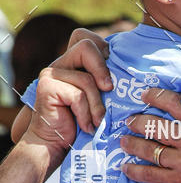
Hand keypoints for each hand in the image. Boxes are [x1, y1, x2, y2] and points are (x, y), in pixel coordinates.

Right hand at [22, 38, 112, 159]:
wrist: (55, 145)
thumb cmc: (82, 123)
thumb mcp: (99, 99)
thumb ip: (106, 82)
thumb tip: (132, 71)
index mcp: (73, 62)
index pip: (86, 37)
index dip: (102, 50)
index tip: (110, 76)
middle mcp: (60, 63)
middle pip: (86, 46)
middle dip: (103, 69)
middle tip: (109, 90)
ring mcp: (51, 73)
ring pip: (87, 79)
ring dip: (97, 104)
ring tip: (97, 120)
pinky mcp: (46, 87)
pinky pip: (78, 96)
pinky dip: (86, 114)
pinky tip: (86, 126)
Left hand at [120, 88, 180, 182]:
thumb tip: (179, 112)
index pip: (175, 103)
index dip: (156, 96)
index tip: (144, 95)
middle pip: (156, 126)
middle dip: (138, 122)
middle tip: (129, 122)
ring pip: (149, 149)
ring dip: (132, 145)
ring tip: (123, 142)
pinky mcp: (179, 180)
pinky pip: (150, 173)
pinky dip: (135, 171)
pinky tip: (126, 168)